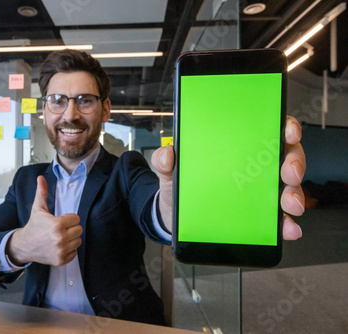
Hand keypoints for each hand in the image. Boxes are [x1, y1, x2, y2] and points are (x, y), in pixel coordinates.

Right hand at [6, 176, 81, 265]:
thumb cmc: (34, 226)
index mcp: (57, 224)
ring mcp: (61, 251)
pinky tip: (59, 246)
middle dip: (71, 228)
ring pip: (78, 241)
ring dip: (71, 239)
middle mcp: (60, 239)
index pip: (76, 219)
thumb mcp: (38, 208)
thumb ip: (42, 192)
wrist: (24, 245)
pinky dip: (69, 250)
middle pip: (79, 230)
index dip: (68, 218)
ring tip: (59, 237)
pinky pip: (74, 253)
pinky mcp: (61, 260)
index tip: (60, 220)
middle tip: (60, 229)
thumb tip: (40, 177)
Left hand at [151, 115, 305, 239]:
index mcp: (238, 146)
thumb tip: (168, 153)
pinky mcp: (259, 216)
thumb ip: (165, 160)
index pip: (269, 128)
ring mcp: (260, 191)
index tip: (288, 132)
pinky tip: (287, 228)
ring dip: (294, 194)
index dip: (285, 127)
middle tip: (288, 174)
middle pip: (287, 156)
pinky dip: (286, 224)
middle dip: (294, 163)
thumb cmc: (180, 185)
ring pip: (289, 187)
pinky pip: (279, 219)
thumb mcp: (170, 171)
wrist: (175, 215)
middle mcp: (255, 165)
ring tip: (288, 204)